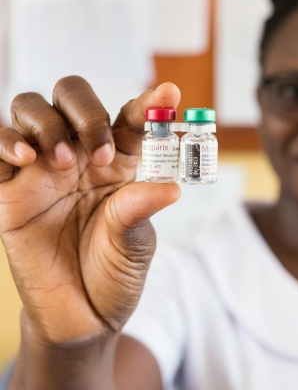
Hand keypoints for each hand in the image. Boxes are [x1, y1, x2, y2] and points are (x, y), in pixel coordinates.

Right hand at [0, 77, 180, 344]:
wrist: (78, 314)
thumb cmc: (113, 273)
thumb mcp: (135, 244)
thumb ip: (141, 210)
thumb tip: (171, 187)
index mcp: (117, 162)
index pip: (130, 119)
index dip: (149, 103)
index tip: (170, 93)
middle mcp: (80, 156)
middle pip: (73, 96)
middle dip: (85, 111)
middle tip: (98, 151)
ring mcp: (43, 168)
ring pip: (32, 109)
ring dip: (47, 123)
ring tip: (60, 160)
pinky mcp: (9, 188)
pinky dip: (5, 140)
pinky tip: (24, 158)